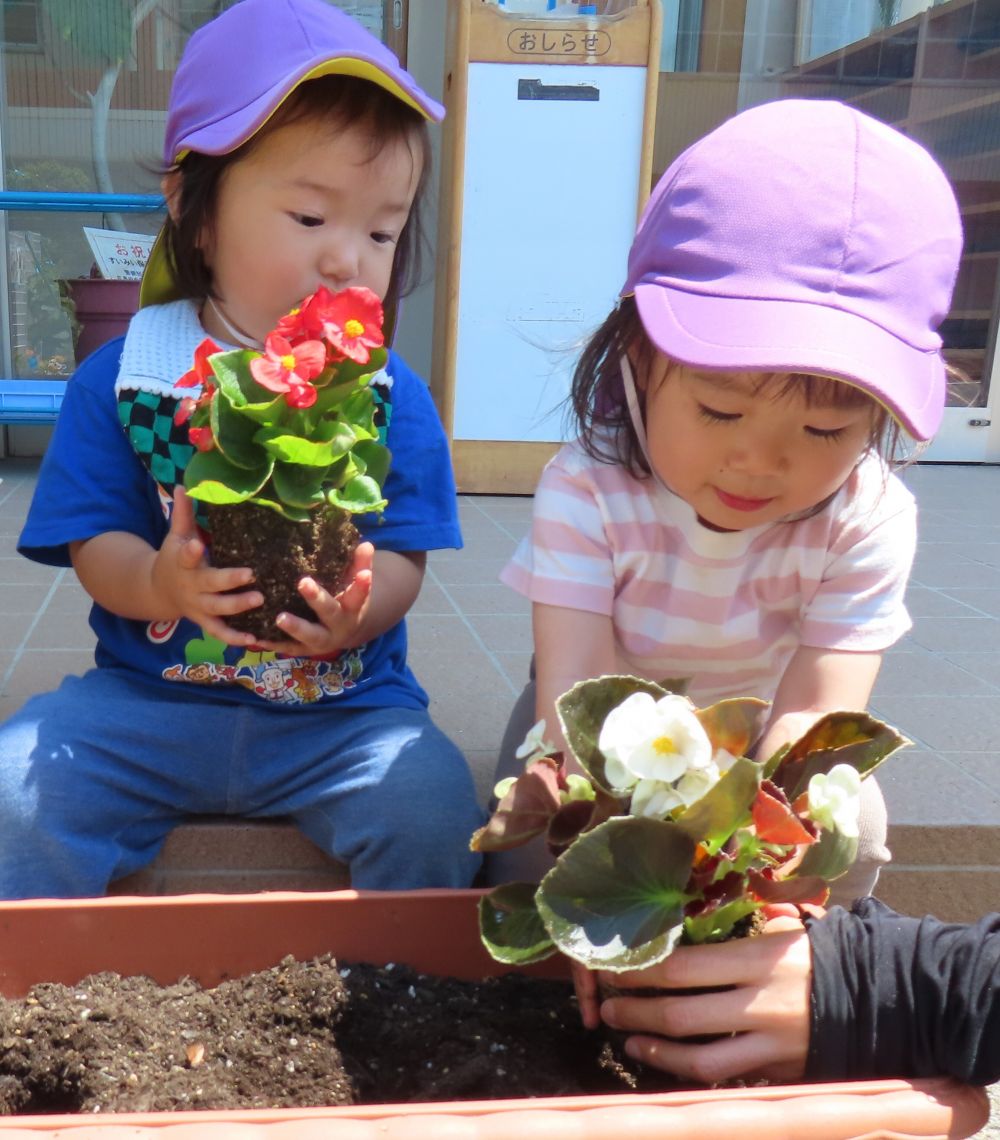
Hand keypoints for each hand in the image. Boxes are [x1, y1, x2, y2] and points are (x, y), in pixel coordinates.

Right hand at [151, 486, 262, 645]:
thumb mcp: (175, 535)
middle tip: (250, 575)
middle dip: (229, 581)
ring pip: (218, 610)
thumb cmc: (174, 557)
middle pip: (209, 585)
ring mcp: (198, 607)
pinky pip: (220, 633)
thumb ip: (182, 513)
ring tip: (260, 600)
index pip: (184, 555)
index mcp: (183, 562)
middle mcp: (191, 586)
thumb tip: (183, 484)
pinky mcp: (205, 622)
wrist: (157, 591)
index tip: (196, 544)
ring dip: (237, 607)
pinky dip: (235, 639)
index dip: (189, 551)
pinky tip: (255, 640)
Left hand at [252, 541, 374, 657]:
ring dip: (295, 627)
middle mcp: (339, 626)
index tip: (364, 574)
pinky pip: (289, 648)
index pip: (359, 594)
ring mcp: (321, 640)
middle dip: (317, 598)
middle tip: (303, 582)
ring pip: (309, 636)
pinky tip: (258, 638)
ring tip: (279, 618)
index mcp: (352, 608)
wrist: (344, 633)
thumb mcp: (355, 585)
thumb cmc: (346, 600)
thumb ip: (359, 565)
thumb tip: (366, 544)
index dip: (361, 585)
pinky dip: (274, 644)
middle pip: (330, 613)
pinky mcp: (304, 649)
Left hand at [572, 912, 811, 1084]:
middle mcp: (758, 1003)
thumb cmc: (823, 952)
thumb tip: (691, 924)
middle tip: (607, 1006)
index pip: (683, 967)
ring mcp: (769, 1043)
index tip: (614, 967)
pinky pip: (726, 1076)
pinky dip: (690, 1071)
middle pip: (681, 1014)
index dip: (641, 970)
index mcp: (756, 958)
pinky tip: (667, 1061)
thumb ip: (740, 931)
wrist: (883, 996)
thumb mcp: (784, 930)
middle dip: (636, 1011)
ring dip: (655, 1051)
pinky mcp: (778, 1070)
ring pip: (699, 1059)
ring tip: (627, 1039)